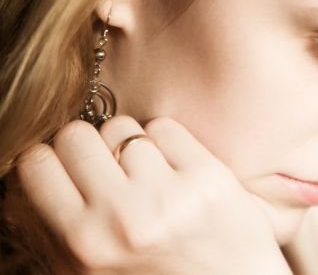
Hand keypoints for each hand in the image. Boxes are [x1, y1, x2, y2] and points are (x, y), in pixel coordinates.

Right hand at [16, 116, 290, 274]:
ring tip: (147, 173)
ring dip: (130, 145)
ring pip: (122, 128)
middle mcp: (123, 218)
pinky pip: (164, 127)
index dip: (51, 160)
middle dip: (87, 146)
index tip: (66, 165)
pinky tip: (175, 168)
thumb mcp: (91, 273)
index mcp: (84, 246)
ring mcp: (168, 195)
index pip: (37, 164)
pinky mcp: (209, 178)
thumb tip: (41, 170)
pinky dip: (166, 141)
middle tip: (107, 165)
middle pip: (76, 136)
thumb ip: (60, 228)